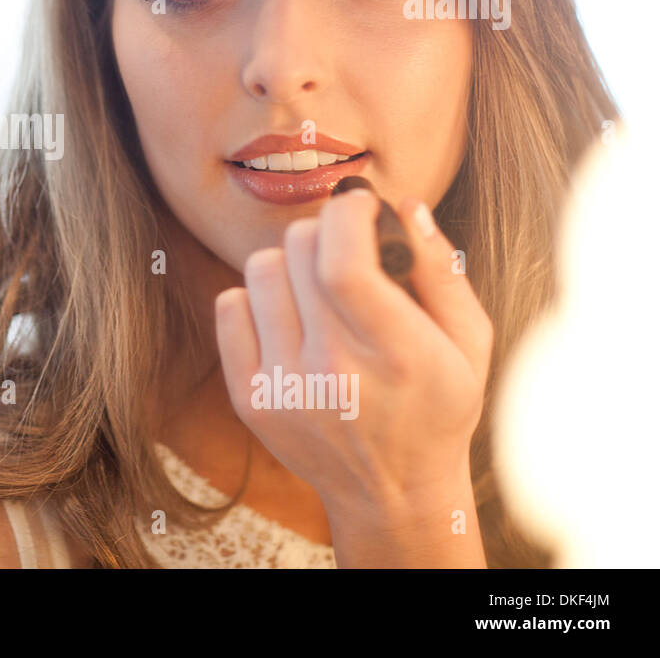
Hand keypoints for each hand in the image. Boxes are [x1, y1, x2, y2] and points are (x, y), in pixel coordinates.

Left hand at [215, 190, 491, 527]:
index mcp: (397, 354)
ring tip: (316, 288)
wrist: (393, 491)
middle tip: (344, 249)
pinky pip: (229, 306)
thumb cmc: (437, 406)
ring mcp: (284, 387)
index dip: (346, 215)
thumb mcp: (469, 342)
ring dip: (290, 263)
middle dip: (324, 231)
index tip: (359, 206)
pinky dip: (256, 299)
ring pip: (261, 269)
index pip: (345, 263)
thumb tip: (405, 205)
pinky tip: (289, 319)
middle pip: (300, 252)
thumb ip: (441, 269)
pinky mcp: (249, 397)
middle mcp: (334, 371)